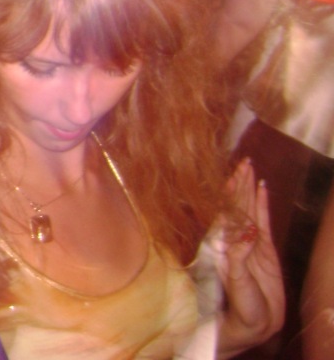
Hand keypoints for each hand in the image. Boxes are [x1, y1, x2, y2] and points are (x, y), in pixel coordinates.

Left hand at [216, 158, 284, 356]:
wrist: (249, 324)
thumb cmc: (235, 305)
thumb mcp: (234, 280)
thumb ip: (239, 257)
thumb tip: (247, 232)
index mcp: (221, 243)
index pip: (224, 211)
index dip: (228, 191)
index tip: (230, 171)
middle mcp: (234, 239)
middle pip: (237, 205)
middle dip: (239, 183)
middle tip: (242, 161)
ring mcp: (250, 244)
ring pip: (249, 210)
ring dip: (249, 190)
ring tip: (250, 169)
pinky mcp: (265, 252)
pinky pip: (263, 223)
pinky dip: (263, 205)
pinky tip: (263, 190)